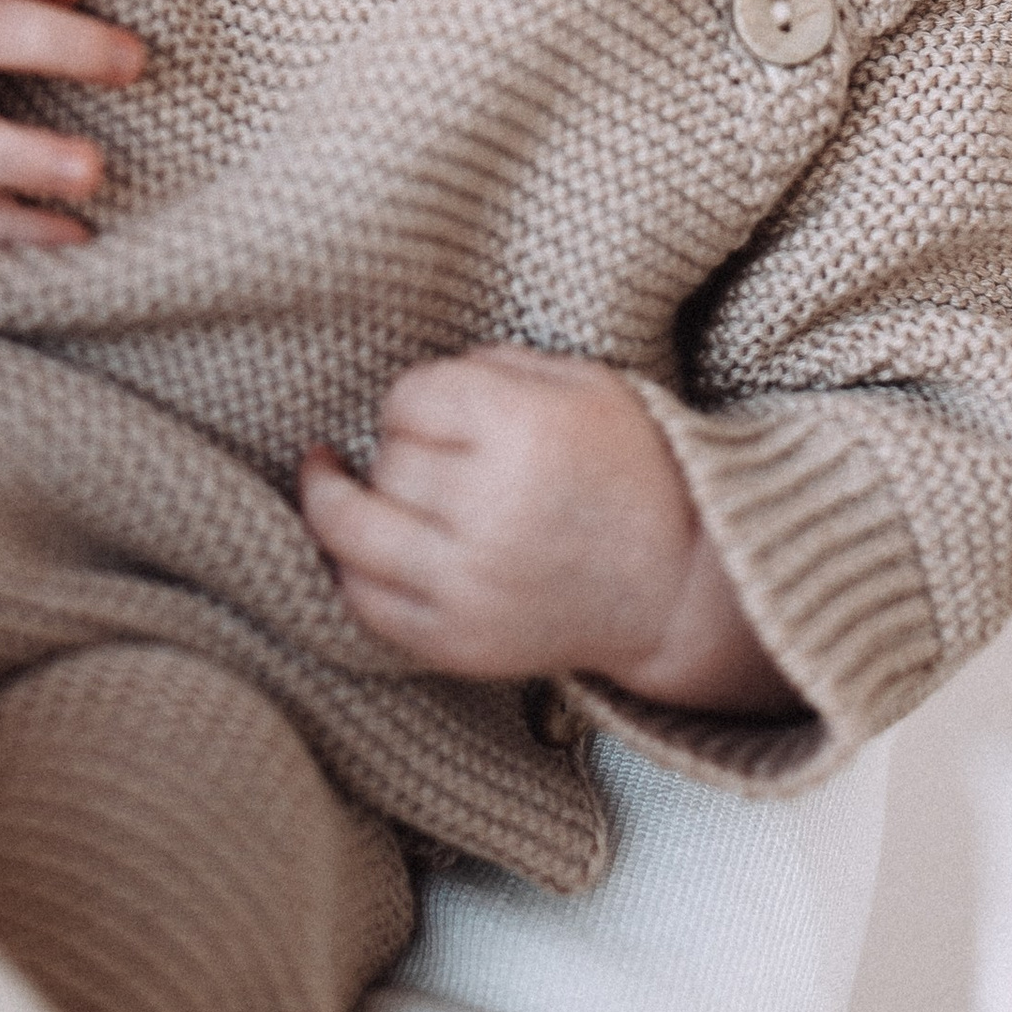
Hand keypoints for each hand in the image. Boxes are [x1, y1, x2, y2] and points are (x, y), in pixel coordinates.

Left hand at [298, 344, 790, 714]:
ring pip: (353, 534)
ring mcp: (470, 586)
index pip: (408, 399)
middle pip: (385, 464)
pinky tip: (355, 549)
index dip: (414, 397)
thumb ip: (494, 367)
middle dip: (394, 450)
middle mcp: (489, 510)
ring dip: (338, 504)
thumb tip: (412, 391)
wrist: (681, 584)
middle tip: (421, 452)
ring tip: (329, 481)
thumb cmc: (632, 469)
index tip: (432, 406)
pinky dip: (350, 573)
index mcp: (522, 431)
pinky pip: (367, 606)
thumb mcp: (581, 383)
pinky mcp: (461, 643)